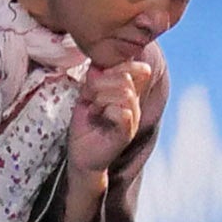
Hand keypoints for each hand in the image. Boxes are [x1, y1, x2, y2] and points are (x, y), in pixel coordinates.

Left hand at [63, 57, 154, 211]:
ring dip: (102, 97)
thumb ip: (94, 79)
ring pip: (125, 94)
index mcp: (128, 94)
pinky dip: (106, 110)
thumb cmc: (86, 126)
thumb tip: (97, 66)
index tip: (98, 77)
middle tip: (89, 97)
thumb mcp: (87, 96)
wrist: (81, 156)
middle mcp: (134, 105)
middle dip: (101, 83)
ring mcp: (132, 119)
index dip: (120, 66)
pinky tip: (98, 116)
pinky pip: (123, 113)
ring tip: (93, 108)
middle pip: (127, 78)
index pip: (140, 70)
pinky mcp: (126, 134)